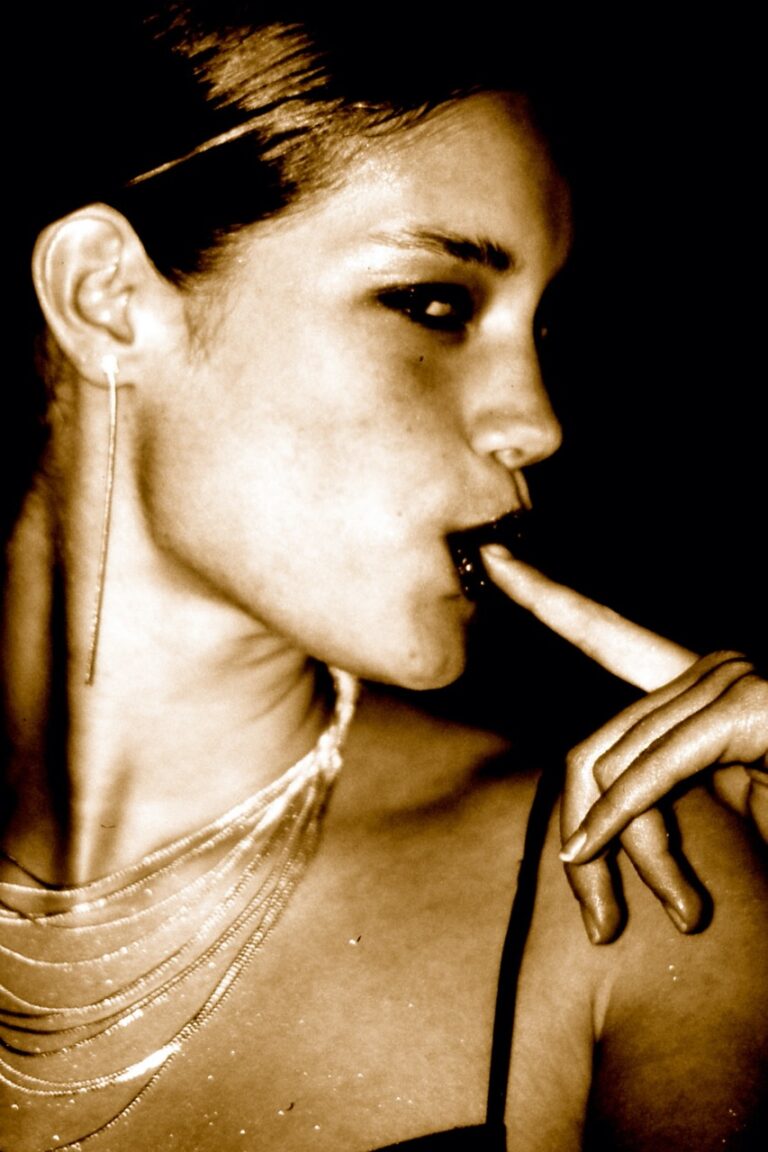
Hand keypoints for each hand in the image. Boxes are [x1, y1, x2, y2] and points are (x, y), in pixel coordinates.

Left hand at [481, 543, 767, 942]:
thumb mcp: (717, 801)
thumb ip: (653, 787)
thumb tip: (582, 829)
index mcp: (696, 683)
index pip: (603, 633)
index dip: (547, 596)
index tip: (493, 557)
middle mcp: (710, 668)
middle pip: (597, 745)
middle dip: (592, 836)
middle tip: (601, 921)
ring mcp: (731, 680)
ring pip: (619, 766)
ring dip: (630, 854)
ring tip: (670, 916)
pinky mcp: (745, 708)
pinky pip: (652, 771)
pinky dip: (616, 821)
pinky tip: (585, 855)